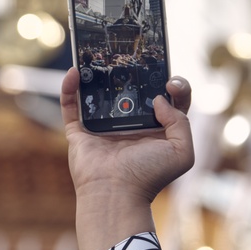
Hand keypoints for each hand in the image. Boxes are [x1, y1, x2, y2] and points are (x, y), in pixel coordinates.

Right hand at [61, 69, 194, 249]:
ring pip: (100, 93)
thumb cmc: (149, 176)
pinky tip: (75, 72)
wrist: (116, 194)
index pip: (170, 100)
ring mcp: (103, 127)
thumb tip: (159, 99)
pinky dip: (69, 88)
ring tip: (102, 55)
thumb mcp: (181, 151)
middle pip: (133, 90)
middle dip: (134, 71)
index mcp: (157, 129)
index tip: (170, 82)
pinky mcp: (80, 132)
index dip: (174, 86)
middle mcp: (130, 125)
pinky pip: (71, 106)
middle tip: (135, 56)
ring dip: (99, 74)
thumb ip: (180, 121)